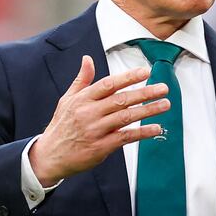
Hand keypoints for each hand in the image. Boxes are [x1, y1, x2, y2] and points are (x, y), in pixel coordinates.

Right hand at [29, 55, 168, 185]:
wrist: (49, 156)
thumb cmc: (61, 126)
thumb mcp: (67, 100)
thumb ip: (82, 80)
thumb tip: (87, 59)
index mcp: (82, 99)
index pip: (109, 84)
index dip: (128, 77)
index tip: (146, 71)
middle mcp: (89, 113)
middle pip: (121, 100)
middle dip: (145, 92)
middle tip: (163, 88)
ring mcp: (96, 130)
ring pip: (126, 117)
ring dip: (148, 111)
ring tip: (165, 104)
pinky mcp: (101, 147)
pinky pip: (125, 137)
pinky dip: (142, 133)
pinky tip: (156, 128)